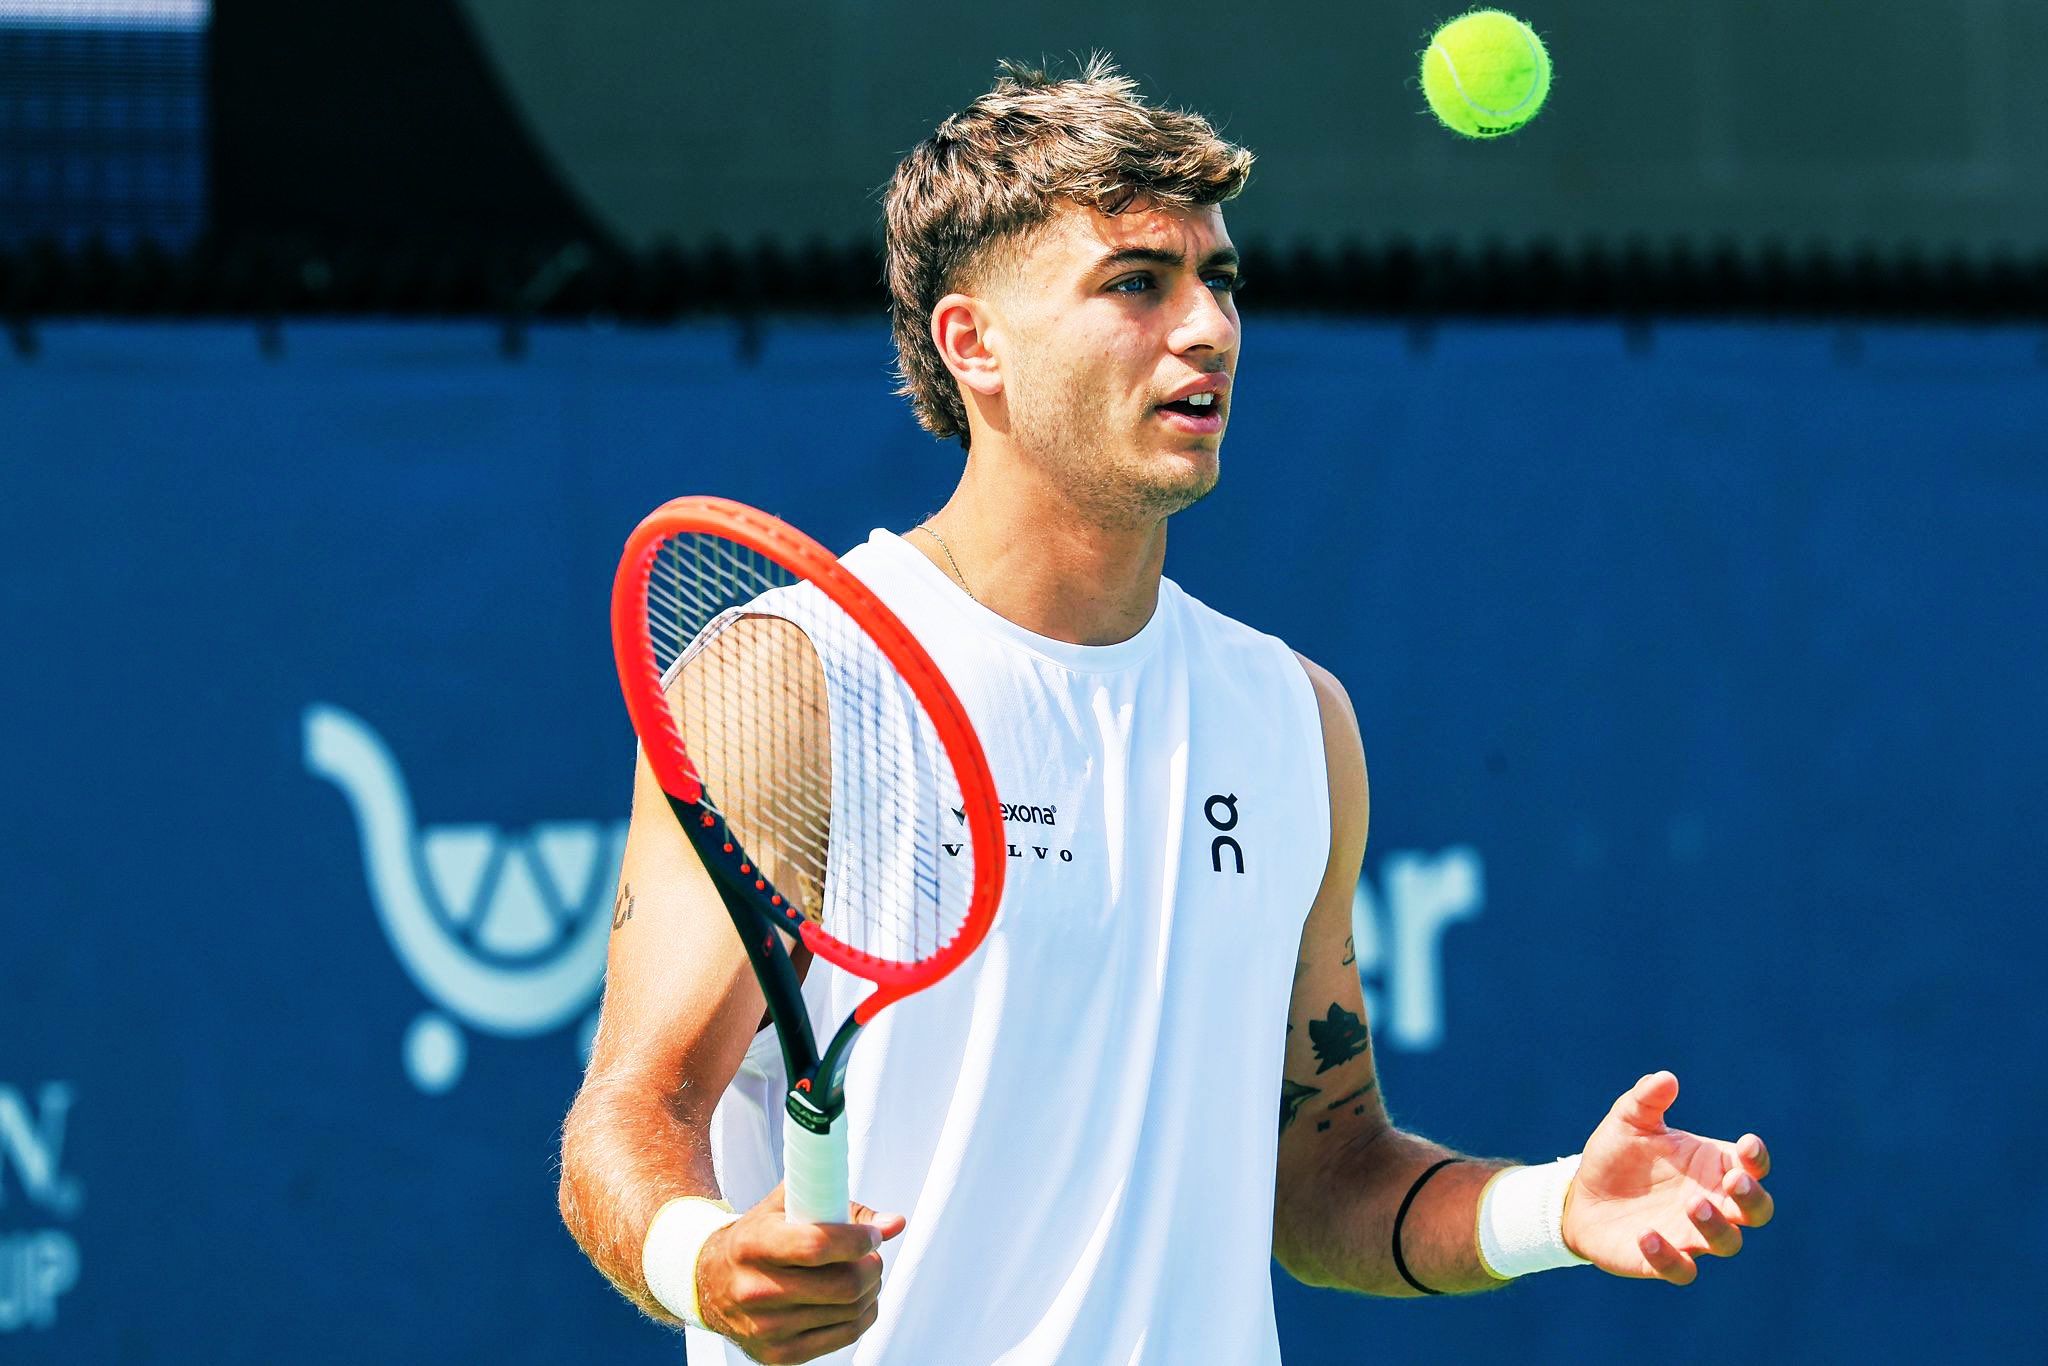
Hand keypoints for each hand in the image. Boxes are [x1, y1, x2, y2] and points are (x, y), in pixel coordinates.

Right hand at [695, 1182, 906, 1363]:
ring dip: (870, 1289)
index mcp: (752, 1245)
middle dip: (872, 1266)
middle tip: (872, 1254)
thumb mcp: (784, 1206)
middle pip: (842, 1285)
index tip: (872, 1234)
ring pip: (849, 1311)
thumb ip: (838, 1204)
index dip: (857, 1239)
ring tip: (864, 1272)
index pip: (817, 1246)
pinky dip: (863, 1314)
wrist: (710, 1282)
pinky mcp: (779, 1355)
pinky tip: (857, 1298)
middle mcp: (755, 1290)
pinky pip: (844, 1336)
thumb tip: (893, 1224)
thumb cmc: (755, 1238)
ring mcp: (766, 1328)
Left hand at [1561, 1071, 1774, 1285]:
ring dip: (1716, 1226)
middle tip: (1733, 1183)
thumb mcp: (1627, 1121)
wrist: (1580, 1195)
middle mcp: (1712, 1203)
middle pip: (1757, 1210)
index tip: (1746, 1145)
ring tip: (1692, 1204)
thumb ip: (1646, 1099)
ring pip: (1728, 1242)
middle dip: (1751, 1198)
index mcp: (1712, 1167)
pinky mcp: (1663, 1261)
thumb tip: (1666, 1077)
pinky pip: (1681, 1270)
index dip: (1756, 1159)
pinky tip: (1646, 1236)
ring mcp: (1691, 1235)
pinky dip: (1669, 1257)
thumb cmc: (1617, 1155)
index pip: (1751, 1166)